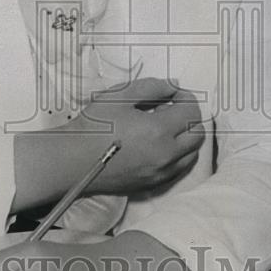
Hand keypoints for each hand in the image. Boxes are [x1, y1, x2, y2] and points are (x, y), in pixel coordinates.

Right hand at [71, 77, 203, 195]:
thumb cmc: (93, 126)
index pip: (191, 112)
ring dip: (186, 137)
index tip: (173, 92)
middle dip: (189, 117)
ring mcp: (160, 173)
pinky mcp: (152, 184)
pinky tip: (159, 145)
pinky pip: (178, 169)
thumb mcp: (119, 96)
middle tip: (170, 108)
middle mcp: (165, 155)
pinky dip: (178, 155)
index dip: (185, 97)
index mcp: (158, 131)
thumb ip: (151, 87)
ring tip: (165, 127)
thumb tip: (172, 86)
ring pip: (191, 154)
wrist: (73, 160)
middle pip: (197, 134)